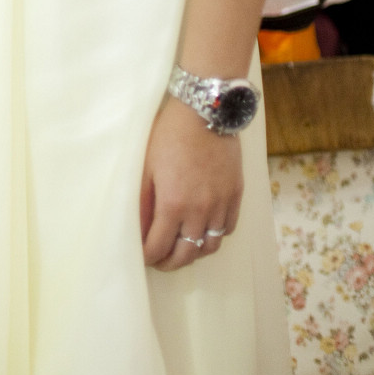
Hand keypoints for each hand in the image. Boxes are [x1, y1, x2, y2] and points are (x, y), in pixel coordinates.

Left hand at [140, 95, 242, 270]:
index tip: (142, 256)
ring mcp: (220, 204)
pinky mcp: (235, 194)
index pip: (159, 247)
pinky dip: (215, 235)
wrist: (204, 111)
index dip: (148, 256)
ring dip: (194, 253)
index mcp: (173, 204)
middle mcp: (199, 210)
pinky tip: (203, 230)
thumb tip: (138, 228)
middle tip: (160, 260)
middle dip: (170, 262)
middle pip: (186, 254)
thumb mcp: (146, 166)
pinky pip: (227, 228)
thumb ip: (143, 201)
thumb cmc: (169, 134)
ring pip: (210, 246)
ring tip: (181, 248)